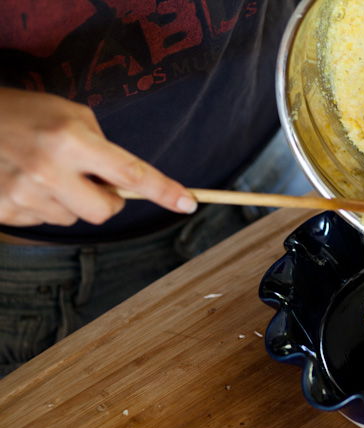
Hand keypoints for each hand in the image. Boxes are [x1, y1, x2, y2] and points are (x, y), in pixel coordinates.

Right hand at [0, 88, 196, 227]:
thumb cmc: (26, 113)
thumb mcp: (71, 115)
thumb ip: (103, 148)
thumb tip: (128, 183)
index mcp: (71, 139)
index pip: (131, 174)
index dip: (164, 190)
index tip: (188, 204)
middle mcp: (48, 169)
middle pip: (106, 211)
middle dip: (107, 199)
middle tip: (89, 178)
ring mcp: (23, 193)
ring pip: (73, 217)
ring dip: (71, 201)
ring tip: (45, 172)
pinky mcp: (3, 211)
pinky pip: (44, 222)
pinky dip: (43, 206)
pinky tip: (25, 182)